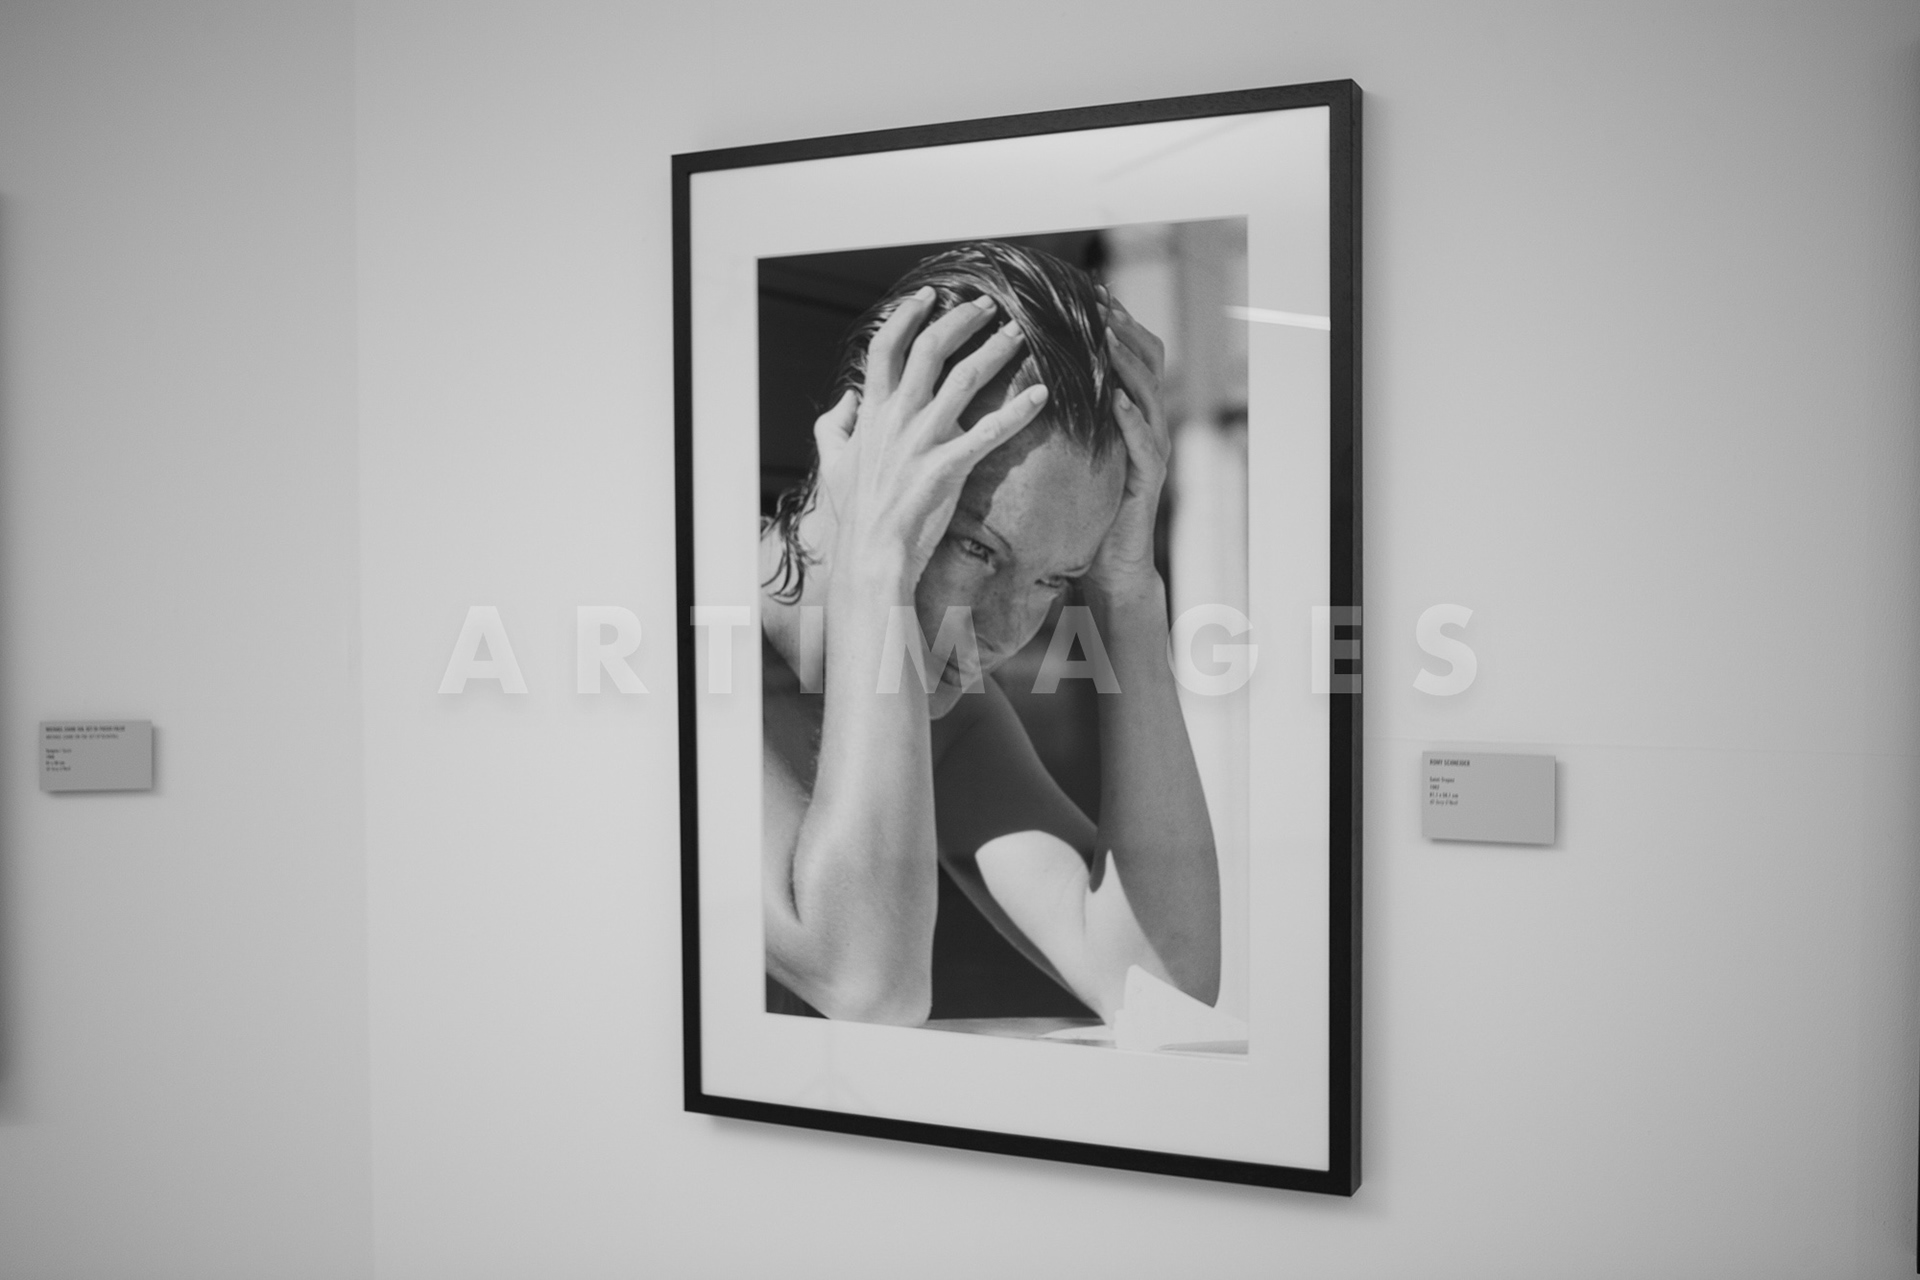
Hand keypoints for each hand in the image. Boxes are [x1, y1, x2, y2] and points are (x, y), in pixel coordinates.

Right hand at [817, 288, 1048, 591]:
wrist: (872, 555)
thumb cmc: (855, 514)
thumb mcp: (833, 465)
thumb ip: (835, 428)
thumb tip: (846, 402)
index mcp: (873, 413)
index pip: (887, 348)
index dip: (907, 316)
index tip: (928, 296)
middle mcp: (899, 417)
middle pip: (932, 349)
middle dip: (961, 320)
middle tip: (987, 305)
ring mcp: (925, 440)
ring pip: (966, 378)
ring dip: (996, 350)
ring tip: (1020, 332)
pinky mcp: (950, 466)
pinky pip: (992, 430)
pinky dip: (1019, 409)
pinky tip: (1043, 392)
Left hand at [1086, 289, 1170, 597]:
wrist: (1108, 564)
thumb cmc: (1086, 507)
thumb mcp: (1073, 452)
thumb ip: (1065, 416)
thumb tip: (1025, 377)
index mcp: (1132, 413)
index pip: (1133, 354)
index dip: (1118, 322)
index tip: (1093, 291)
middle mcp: (1149, 425)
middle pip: (1150, 362)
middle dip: (1124, 329)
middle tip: (1100, 302)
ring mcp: (1153, 450)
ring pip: (1150, 394)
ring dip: (1127, 363)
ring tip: (1107, 336)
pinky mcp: (1148, 480)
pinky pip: (1145, 443)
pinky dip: (1132, 418)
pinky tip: (1116, 399)